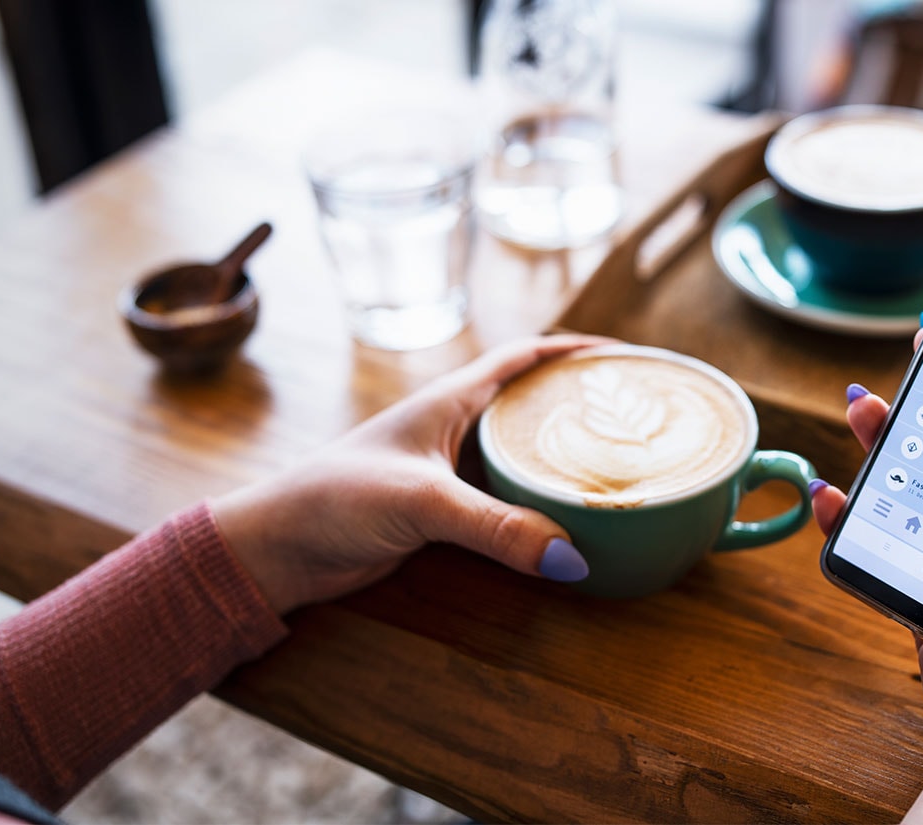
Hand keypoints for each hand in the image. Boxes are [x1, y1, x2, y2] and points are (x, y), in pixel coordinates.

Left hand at [211, 334, 611, 613]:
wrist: (277, 547)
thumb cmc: (334, 501)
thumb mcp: (422, 505)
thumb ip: (496, 528)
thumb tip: (573, 557)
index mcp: (449, 402)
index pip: (525, 358)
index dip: (578, 351)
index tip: (631, 357)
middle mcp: (452, 429)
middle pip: (532, 407)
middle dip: (584, 408)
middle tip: (644, 421)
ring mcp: (447, 473)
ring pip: (521, 458)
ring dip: (564, 462)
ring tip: (623, 472)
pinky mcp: (441, 515)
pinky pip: (506, 503)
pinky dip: (540, 508)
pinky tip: (570, 524)